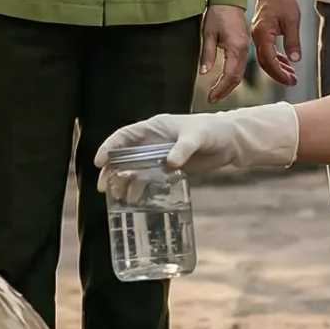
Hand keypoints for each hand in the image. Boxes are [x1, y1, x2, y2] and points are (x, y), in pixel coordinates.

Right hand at [93, 101, 301, 194]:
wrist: (230, 142)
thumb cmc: (213, 132)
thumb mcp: (198, 137)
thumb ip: (184, 148)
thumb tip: (169, 162)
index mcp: (154, 128)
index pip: (125, 136)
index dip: (109, 146)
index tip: (99, 162)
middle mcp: (153, 141)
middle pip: (124, 155)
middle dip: (112, 170)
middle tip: (103, 188)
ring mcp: (160, 155)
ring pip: (134, 168)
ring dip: (124, 181)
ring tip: (116, 198)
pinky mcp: (169, 168)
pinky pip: (149, 178)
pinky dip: (140, 188)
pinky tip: (135, 200)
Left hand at [197, 4, 250, 103]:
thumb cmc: (217, 13)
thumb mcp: (208, 34)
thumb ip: (207, 55)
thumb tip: (204, 72)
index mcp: (236, 47)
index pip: (230, 75)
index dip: (220, 88)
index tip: (211, 97)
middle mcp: (243, 49)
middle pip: (237, 77)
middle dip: (226, 90)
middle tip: (214, 99)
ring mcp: (245, 47)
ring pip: (240, 72)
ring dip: (230, 85)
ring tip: (218, 93)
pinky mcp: (243, 45)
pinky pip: (240, 65)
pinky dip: (233, 76)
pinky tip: (225, 79)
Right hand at [250, 0, 304, 87]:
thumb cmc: (282, 0)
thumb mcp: (292, 20)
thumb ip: (293, 41)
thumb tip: (295, 60)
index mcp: (263, 34)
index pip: (269, 60)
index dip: (279, 73)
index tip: (290, 80)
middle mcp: (257, 37)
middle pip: (265, 63)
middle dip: (278, 74)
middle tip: (292, 81)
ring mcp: (258, 35)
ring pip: (266, 58)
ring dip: (278, 68)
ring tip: (291, 75)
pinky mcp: (262, 33)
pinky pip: (267, 50)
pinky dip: (276, 59)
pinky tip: (285, 63)